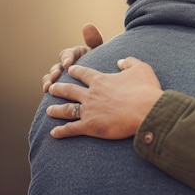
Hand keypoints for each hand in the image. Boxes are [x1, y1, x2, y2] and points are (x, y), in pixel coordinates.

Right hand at [41, 23, 104, 92]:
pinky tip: (48, 94)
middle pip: (56, 66)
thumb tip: (88, 26)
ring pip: (51, 78)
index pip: (67, 54)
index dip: (67, 58)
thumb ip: (94, 40)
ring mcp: (64, 77)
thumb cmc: (104, 63)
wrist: (108, 82)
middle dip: (54, 71)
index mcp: (76, 55)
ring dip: (48, 81)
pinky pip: (53, 89)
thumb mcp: (100, 52)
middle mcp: (67, 65)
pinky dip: (49, 90)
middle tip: (55, 75)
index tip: (69, 63)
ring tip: (48, 87)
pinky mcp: (63, 88)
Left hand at [46, 57, 163, 139]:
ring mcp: (89, 110)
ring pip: (67, 109)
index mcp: (101, 80)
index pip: (84, 74)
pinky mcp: (90, 126)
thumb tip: (120, 61)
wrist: (147, 111)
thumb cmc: (146, 90)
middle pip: (70, 90)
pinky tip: (53, 133)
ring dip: (56, 109)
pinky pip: (72, 128)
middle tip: (51, 88)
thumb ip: (129, 62)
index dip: (76, 71)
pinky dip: (62, 131)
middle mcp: (91, 94)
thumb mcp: (141, 69)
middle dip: (59, 88)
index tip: (70, 69)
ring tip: (48, 110)